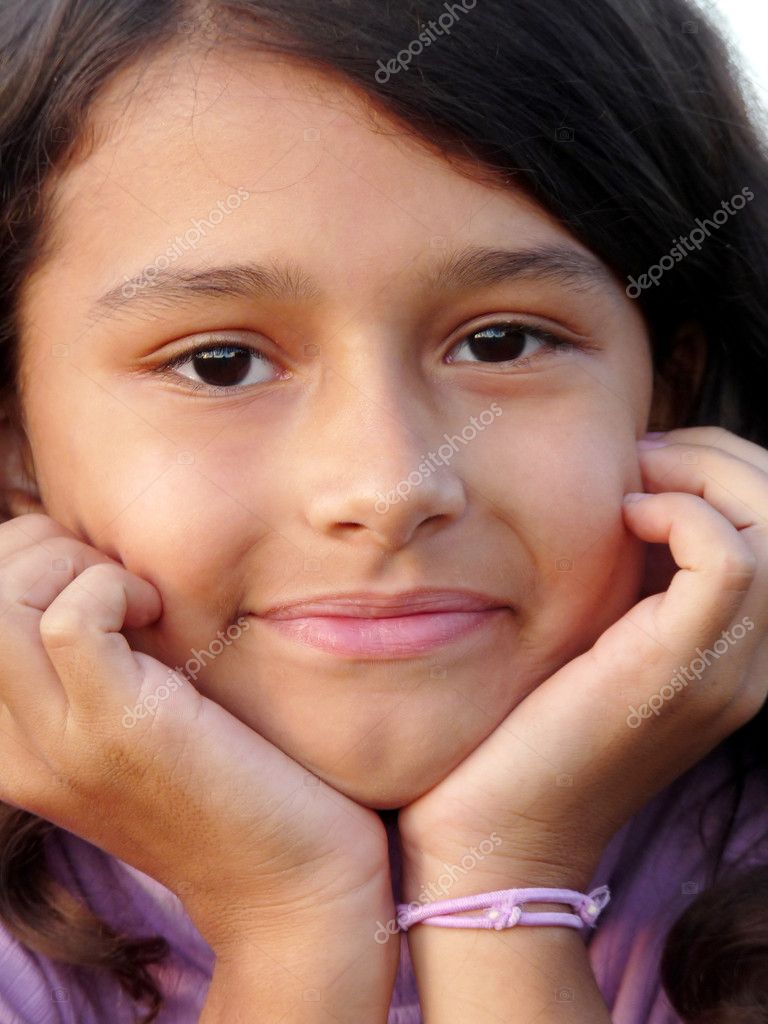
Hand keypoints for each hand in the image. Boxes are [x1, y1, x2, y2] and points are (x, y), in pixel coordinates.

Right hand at [0, 514, 390, 955]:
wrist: (287, 880)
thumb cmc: (226, 778)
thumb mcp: (138, 717)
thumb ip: (97, 664)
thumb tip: (86, 564)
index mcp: (13, 746)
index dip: (21, 563)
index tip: (94, 574)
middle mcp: (18, 749)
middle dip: (40, 550)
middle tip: (117, 575)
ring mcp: (62, 743)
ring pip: (0, 603)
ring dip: (73, 565)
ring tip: (137, 595)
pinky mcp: (118, 730)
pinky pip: (68, 623)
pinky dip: (111, 588)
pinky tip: (159, 612)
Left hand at [398, 426, 767, 894]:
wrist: (501, 827)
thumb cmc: (530, 722)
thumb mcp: (599, 629)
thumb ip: (636, 573)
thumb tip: (631, 490)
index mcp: (739, 649)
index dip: (723, 470)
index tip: (643, 465)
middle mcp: (755, 662)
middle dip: (720, 458)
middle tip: (642, 458)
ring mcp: (729, 671)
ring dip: (702, 475)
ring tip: (632, 482)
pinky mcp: (682, 672)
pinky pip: (730, 561)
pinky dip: (682, 514)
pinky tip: (623, 518)